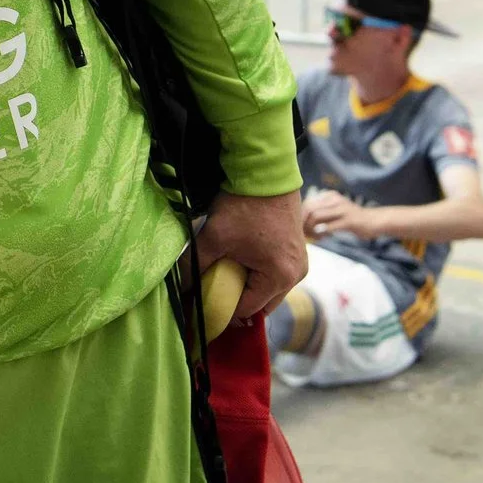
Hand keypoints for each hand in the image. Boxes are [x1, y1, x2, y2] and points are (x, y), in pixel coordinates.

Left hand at [195, 190, 306, 323]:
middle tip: (213, 290)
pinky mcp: (297, 251)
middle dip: (237, 301)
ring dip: (248, 287)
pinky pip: (275, 275)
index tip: (203, 304)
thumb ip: (195, 267)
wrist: (266, 173)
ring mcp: (299, 263)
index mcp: (279, 277)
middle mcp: (296, 275)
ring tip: (226, 273)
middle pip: (262, 304)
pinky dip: (258, 275)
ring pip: (269, 290)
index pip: (246, 310)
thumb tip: (182, 288)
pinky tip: (240, 262)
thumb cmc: (243, 206)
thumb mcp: (213, 238)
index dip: (222, 309)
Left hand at [301, 190, 375, 240]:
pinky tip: (322, 238)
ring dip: (311, 229)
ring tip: (315, 237)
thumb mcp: (334, 212)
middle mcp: (335, 199)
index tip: (301, 228)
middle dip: (303, 223)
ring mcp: (342, 209)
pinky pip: (329, 226)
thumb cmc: (350, 219)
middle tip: (305, 235)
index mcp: (329, 196)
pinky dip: (321, 233)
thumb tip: (301, 224)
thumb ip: (319, 214)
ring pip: (316, 216)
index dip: (300, 217)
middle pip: (309, 209)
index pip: (307, 203)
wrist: (373, 221)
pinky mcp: (349, 221)